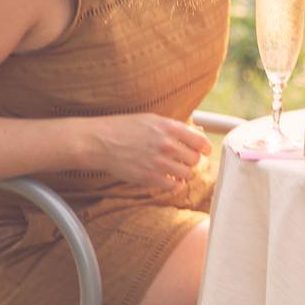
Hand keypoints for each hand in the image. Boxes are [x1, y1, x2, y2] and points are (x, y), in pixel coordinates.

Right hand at [81, 114, 211, 189]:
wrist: (100, 141)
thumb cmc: (124, 128)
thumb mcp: (151, 119)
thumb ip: (174, 127)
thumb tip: (196, 132)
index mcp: (169, 128)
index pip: (200, 141)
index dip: (205, 148)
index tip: (204, 152)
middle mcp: (166, 144)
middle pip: (194, 159)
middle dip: (191, 161)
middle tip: (185, 161)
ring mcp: (158, 162)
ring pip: (187, 174)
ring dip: (184, 173)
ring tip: (176, 171)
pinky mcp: (149, 177)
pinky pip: (173, 186)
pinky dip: (174, 184)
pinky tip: (170, 180)